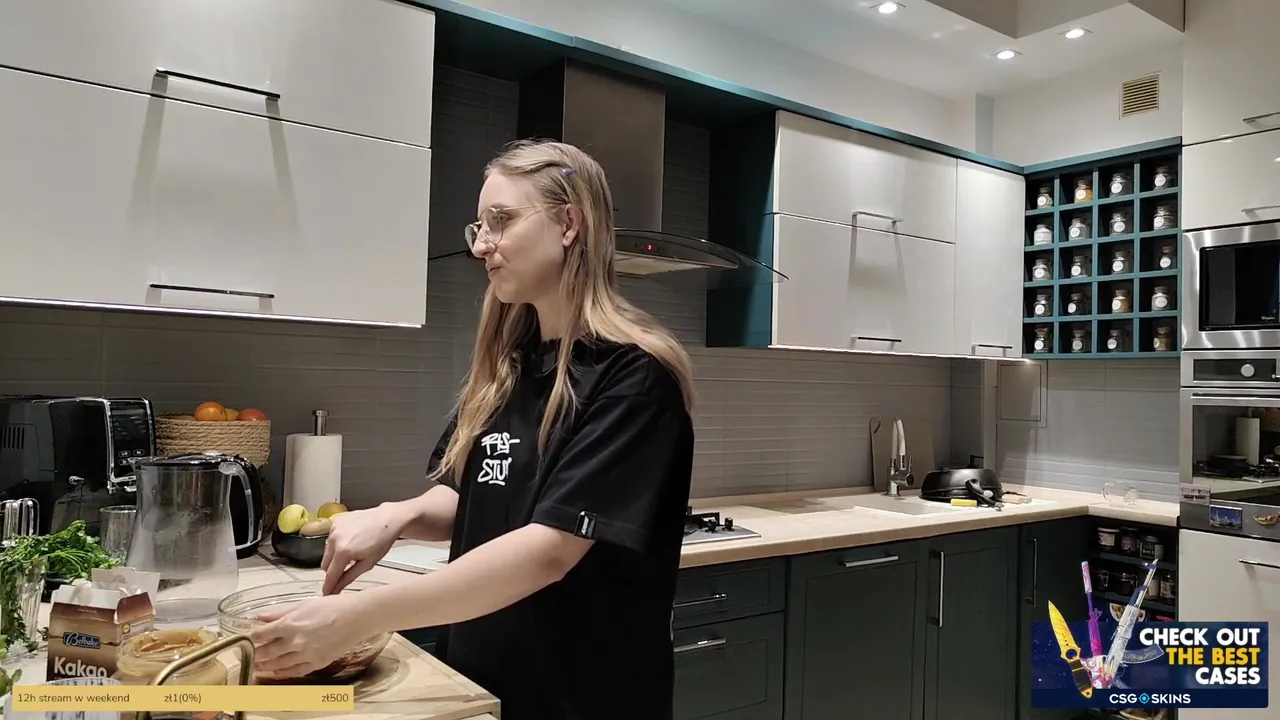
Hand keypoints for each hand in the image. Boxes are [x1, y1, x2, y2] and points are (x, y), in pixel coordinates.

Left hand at [249, 593, 368, 677]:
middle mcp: (295, 641)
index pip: (261, 634)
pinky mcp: (316, 663)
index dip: (251, 637)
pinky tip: (276, 670)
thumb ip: (280, 612)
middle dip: (256, 653)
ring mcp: (305, 654)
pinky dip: (283, 672)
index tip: (246, 638)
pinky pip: (295, 671)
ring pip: (278, 664)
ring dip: (265, 665)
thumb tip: (260, 616)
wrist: (357, 617)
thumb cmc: (333, 606)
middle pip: (267, 651)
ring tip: (257, 666)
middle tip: (248, 655)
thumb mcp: (304, 604)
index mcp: (290, 624)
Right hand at [321, 505, 405, 593]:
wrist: (388, 519)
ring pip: (327, 552)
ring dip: (334, 557)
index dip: (328, 587)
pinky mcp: (335, 521)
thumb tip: (336, 589)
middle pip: (325, 564)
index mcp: (343, 551)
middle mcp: (334, 539)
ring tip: (351, 554)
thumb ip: (349, 577)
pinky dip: (336, 543)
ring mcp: (333, 529)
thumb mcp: (368, 563)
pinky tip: (350, 541)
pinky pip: (330, 539)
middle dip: (333, 571)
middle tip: (345, 571)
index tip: (326, 594)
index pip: (330, 575)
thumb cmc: (382, 541)